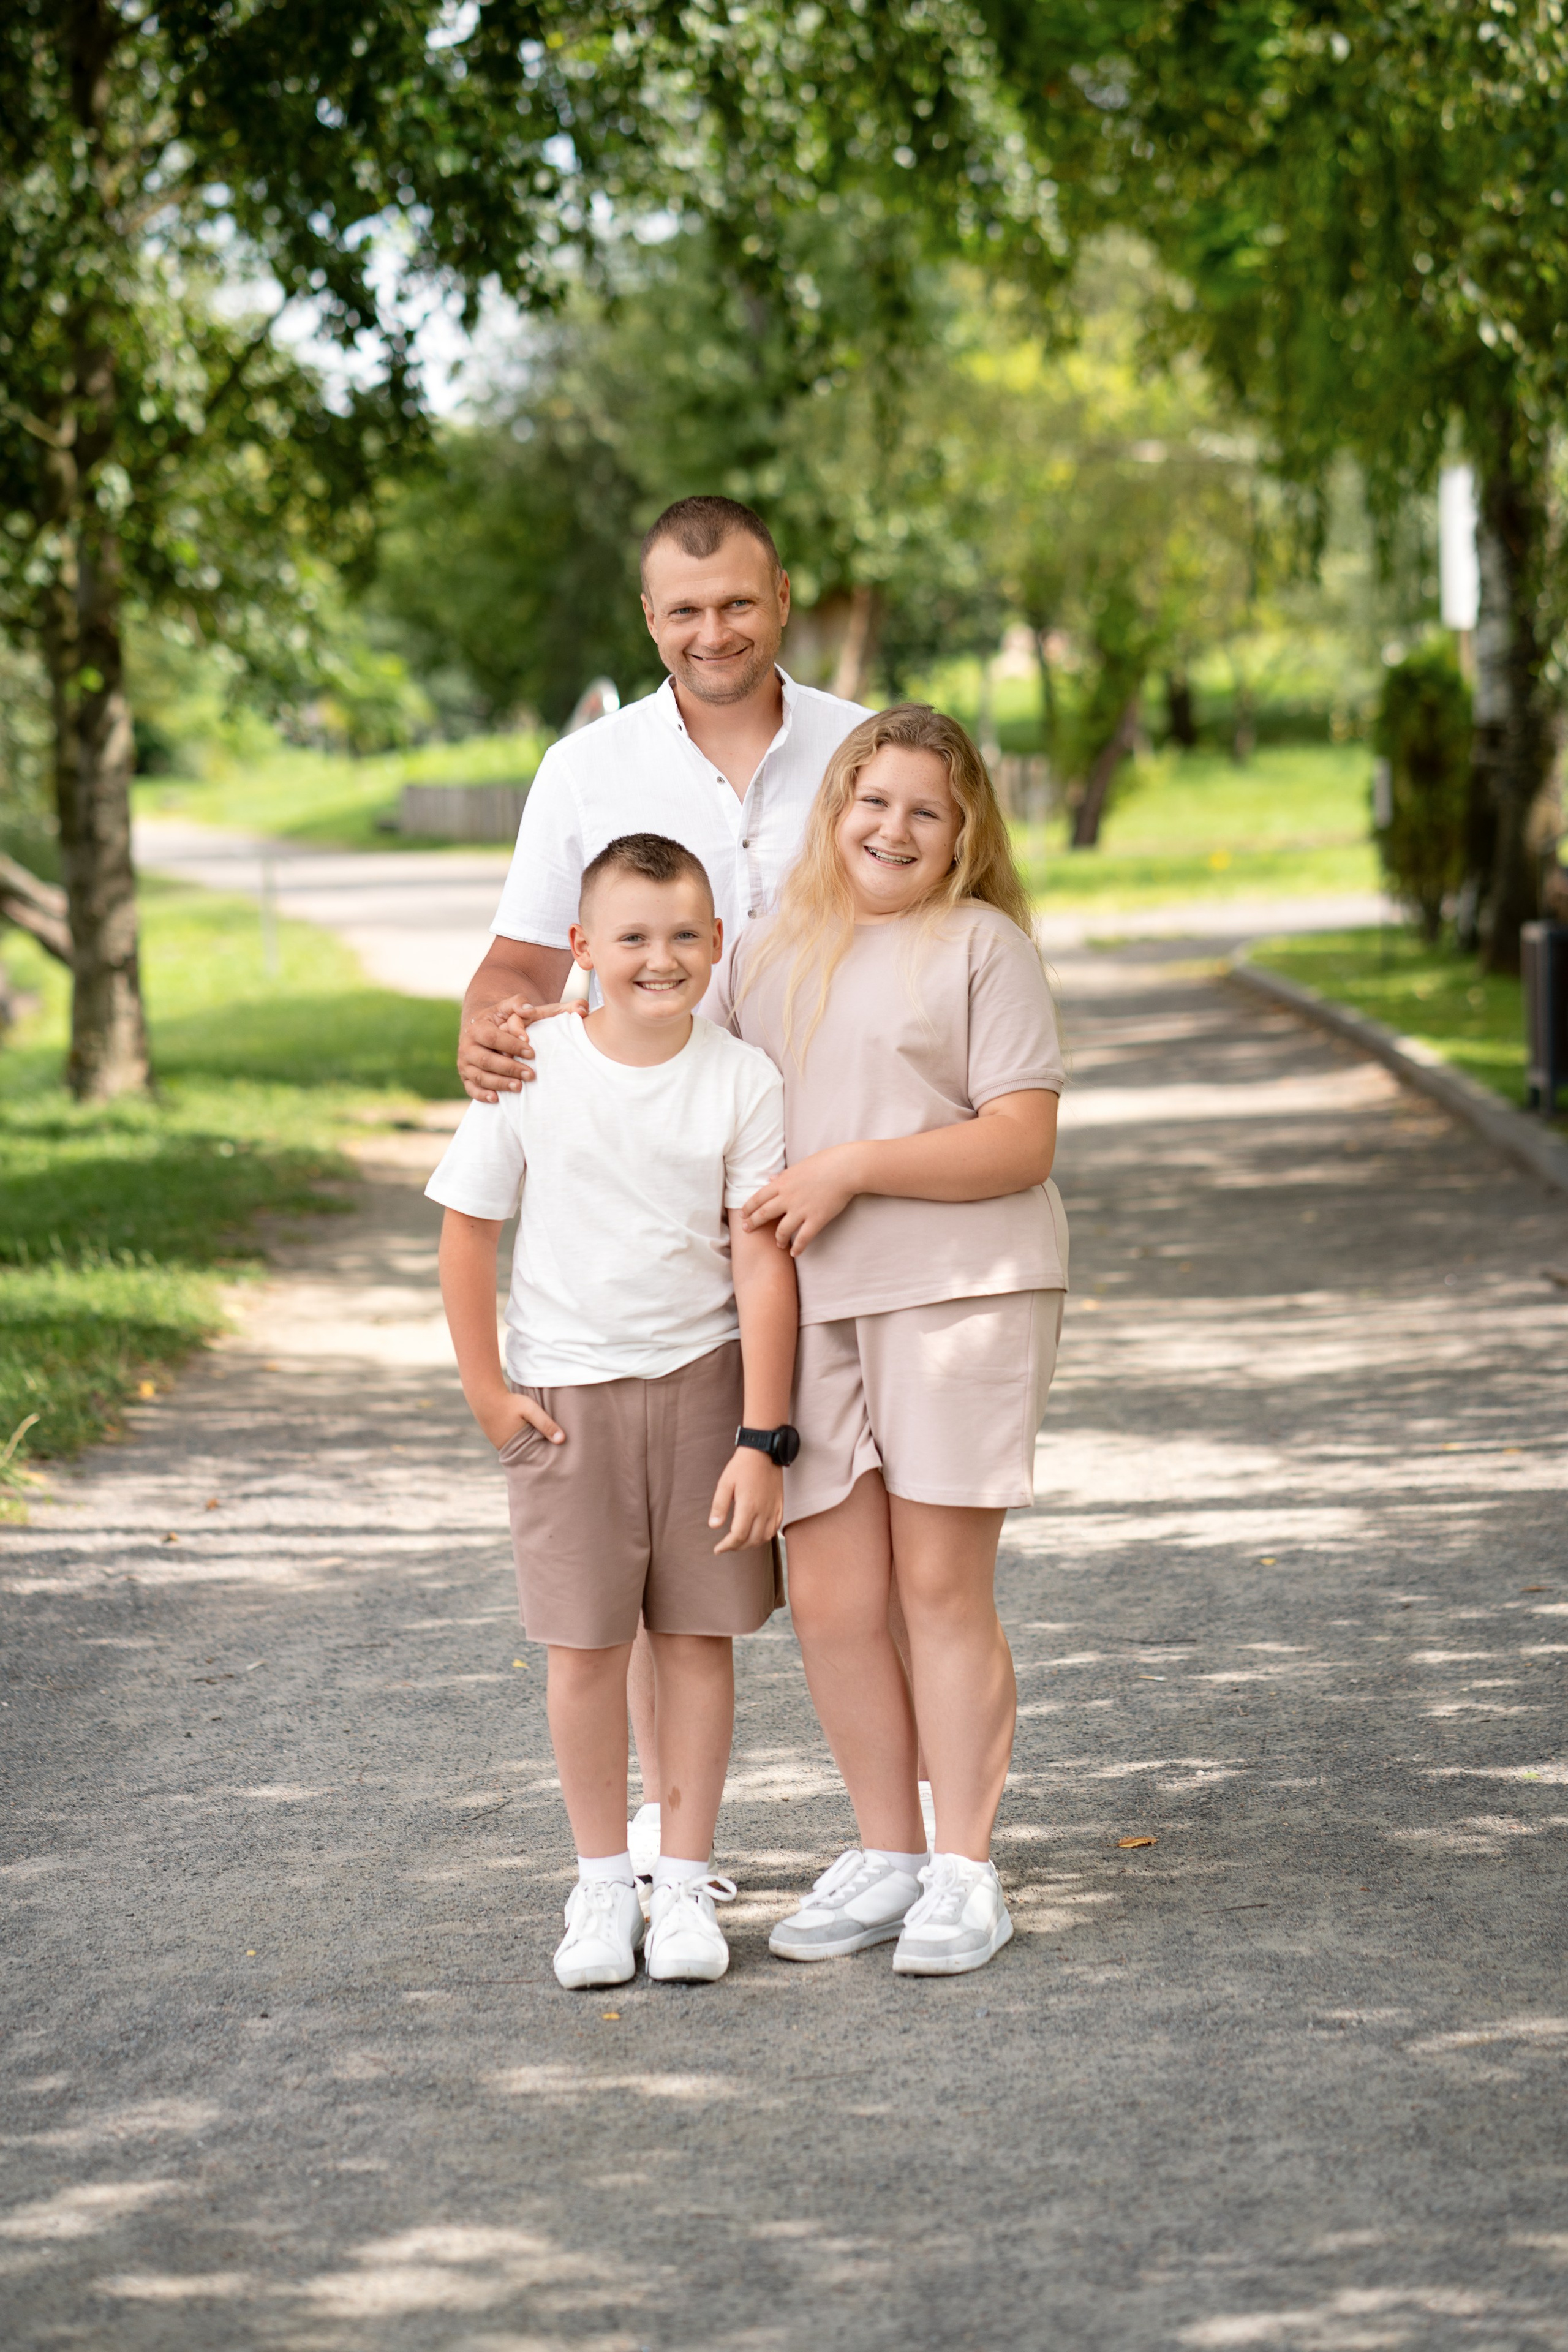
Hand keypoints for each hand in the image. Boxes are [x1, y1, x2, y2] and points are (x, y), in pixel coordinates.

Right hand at [458, 995, 586, 1102]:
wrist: (482, 1031)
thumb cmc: (500, 1020)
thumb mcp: (508, 1007)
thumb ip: (519, 1003)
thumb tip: (530, 1010)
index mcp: (476, 1028)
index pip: (492, 1038)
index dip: (512, 1045)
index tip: (532, 1053)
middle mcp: (467, 1047)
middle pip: (486, 1060)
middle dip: (509, 1068)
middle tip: (531, 1075)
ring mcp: (465, 1064)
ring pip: (479, 1077)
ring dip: (499, 1083)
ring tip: (520, 1087)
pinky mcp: (466, 1078)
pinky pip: (471, 1089)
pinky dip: (482, 1095)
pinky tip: (497, 1099)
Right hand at [471, 1386, 564, 1450]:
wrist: (484, 1395)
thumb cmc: (509, 1403)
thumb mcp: (531, 1410)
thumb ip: (546, 1424)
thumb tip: (562, 1440)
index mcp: (516, 1448)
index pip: (535, 1459)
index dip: (545, 1458)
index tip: (558, 1459)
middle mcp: (507, 1449)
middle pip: (527, 1455)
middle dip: (538, 1454)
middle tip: (555, 1456)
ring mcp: (500, 1443)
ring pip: (520, 1448)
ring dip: (529, 1446)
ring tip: (544, 1445)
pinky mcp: (497, 1436)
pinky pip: (513, 1442)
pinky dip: (521, 1440)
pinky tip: (528, 1435)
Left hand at [708, 1448, 783, 1553]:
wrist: (763, 1451)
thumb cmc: (742, 1466)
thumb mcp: (725, 1483)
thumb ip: (719, 1506)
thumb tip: (714, 1526)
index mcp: (748, 1506)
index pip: (738, 1536)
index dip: (727, 1546)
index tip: (717, 1549)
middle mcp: (763, 1511)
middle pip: (752, 1540)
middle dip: (737, 1547)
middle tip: (726, 1546)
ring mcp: (773, 1508)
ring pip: (765, 1537)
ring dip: (751, 1544)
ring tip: (740, 1542)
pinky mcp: (779, 1504)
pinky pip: (775, 1528)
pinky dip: (765, 1536)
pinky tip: (756, 1533)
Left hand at [741, 1146, 860, 1255]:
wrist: (844, 1169)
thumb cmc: (824, 1163)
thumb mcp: (798, 1167)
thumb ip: (783, 1176)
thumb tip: (770, 1179)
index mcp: (782, 1183)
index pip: (758, 1198)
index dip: (748, 1208)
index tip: (743, 1214)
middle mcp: (787, 1198)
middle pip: (763, 1214)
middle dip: (753, 1223)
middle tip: (747, 1230)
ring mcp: (801, 1210)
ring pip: (781, 1230)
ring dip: (777, 1239)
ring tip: (777, 1244)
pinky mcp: (816, 1219)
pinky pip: (803, 1238)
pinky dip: (797, 1248)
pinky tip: (794, 1253)